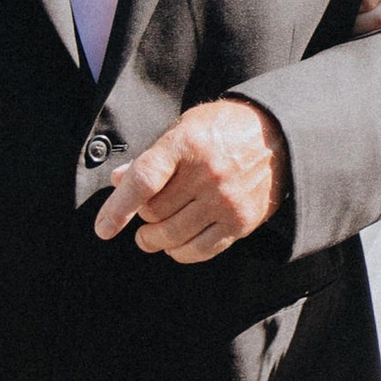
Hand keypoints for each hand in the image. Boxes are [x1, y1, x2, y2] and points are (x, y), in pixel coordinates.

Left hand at [94, 97, 286, 260]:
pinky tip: (174, 247)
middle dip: (142, 217)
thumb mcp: (184, 128)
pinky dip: (180, 253)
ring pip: (173, 235)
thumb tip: (118, 181)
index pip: (145, 179)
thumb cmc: (222, 130)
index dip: (119, 207)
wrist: (277, 136)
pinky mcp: (241, 222)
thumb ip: (152, 157)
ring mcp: (226, 200)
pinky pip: (200, 250)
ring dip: (154, 240)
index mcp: (188, 143)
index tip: (103, 228)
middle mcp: (208, 173)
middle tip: (143, 214)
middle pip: (155, 211)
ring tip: (149, 237)